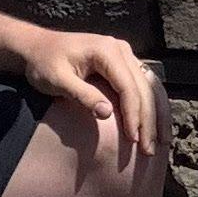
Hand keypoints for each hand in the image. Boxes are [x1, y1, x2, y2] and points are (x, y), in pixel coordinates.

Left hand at [22, 27, 164, 179]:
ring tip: (160, 141)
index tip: (133, 140)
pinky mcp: (123, 64)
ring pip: (150, 86)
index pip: (128, 87)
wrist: (37, 47)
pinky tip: (155, 125)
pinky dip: (152, 105)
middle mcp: (121, 49)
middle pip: (144, 88)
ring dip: (157, 115)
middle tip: (149, 149)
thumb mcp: (57, 80)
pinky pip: (144, 85)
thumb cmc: (43, 63)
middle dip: (149, 120)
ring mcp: (125, 55)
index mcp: (107, 50)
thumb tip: (107, 113)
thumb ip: (82, 95)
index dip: (133, 115)